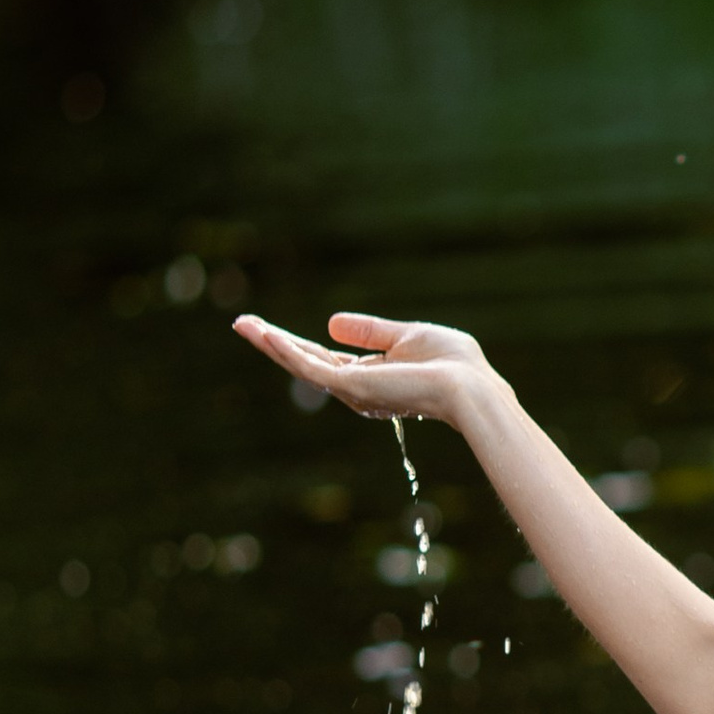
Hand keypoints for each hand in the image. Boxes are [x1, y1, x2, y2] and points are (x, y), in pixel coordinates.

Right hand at [233, 310, 496, 426]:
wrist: (471, 386)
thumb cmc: (452, 363)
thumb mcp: (407, 335)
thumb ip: (371, 332)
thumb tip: (331, 322)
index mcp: (371, 378)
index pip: (326, 359)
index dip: (297, 343)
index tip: (270, 329)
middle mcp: (357, 389)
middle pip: (305, 363)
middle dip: (273, 343)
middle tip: (242, 324)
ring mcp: (354, 391)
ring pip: (302, 366)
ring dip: (271, 344)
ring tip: (243, 325)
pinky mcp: (354, 389)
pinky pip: (312, 370)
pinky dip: (289, 352)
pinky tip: (268, 336)